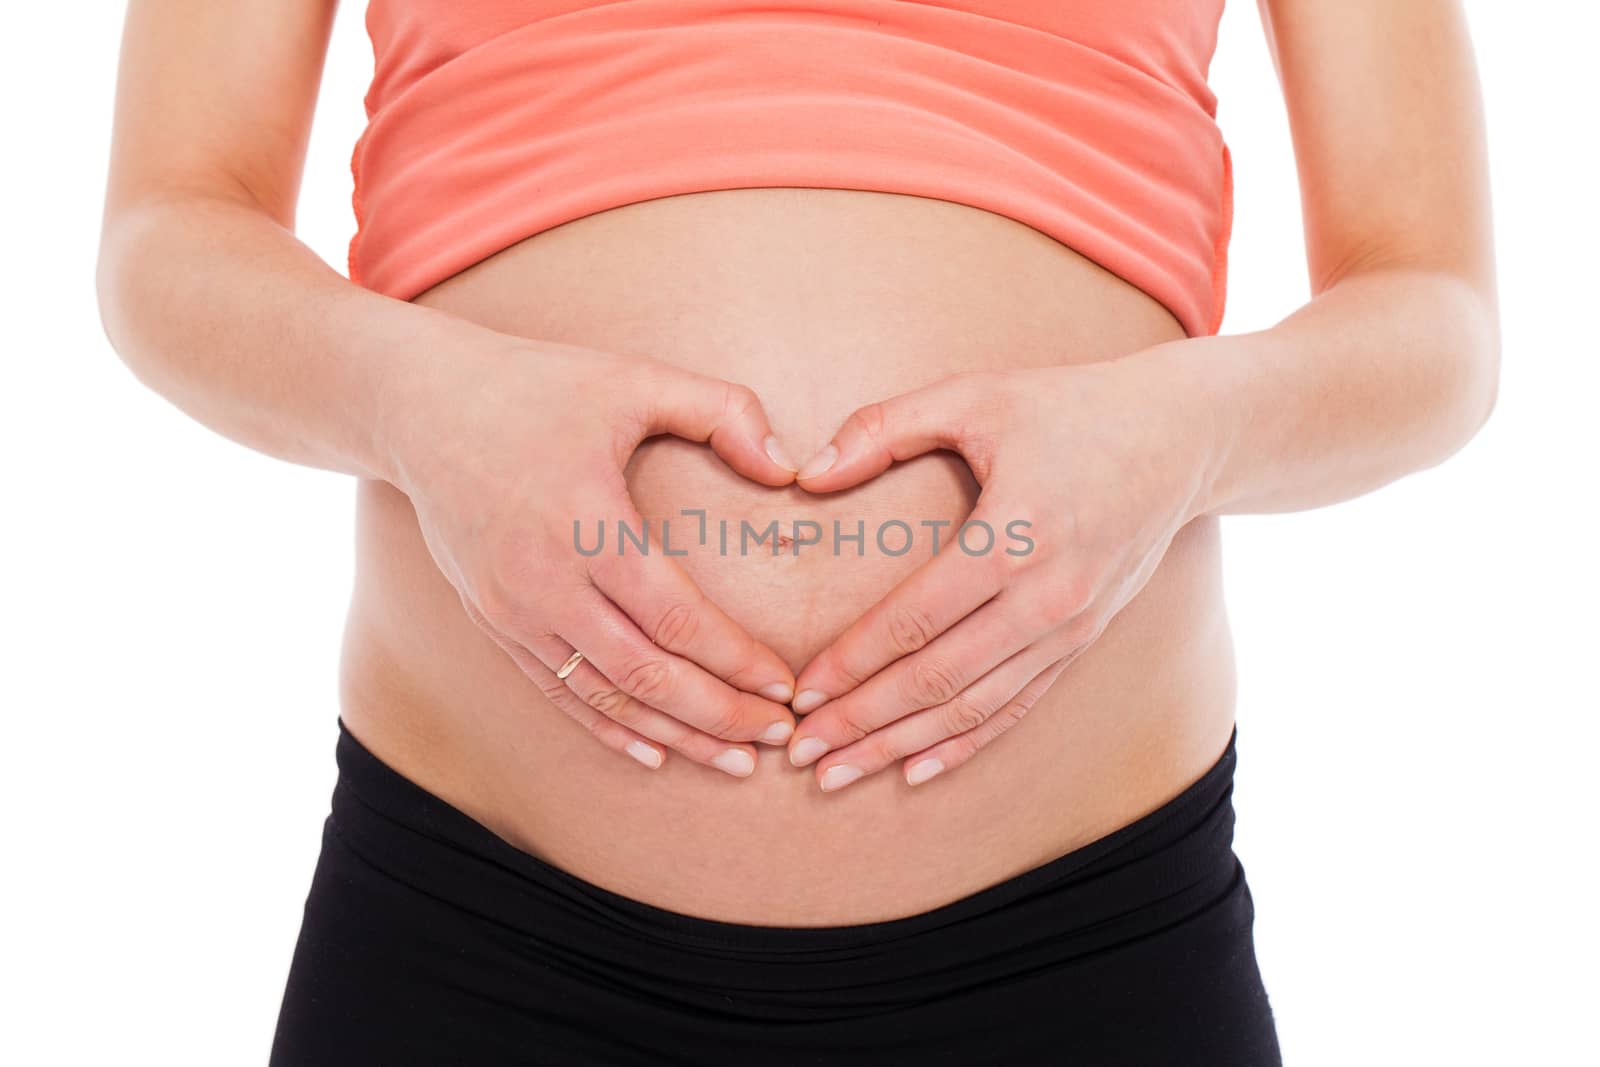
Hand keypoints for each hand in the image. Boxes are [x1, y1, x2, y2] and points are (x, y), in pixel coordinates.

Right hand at [381, 336, 804, 776]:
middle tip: (778, 739)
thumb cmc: (537, 386)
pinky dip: (607, 728)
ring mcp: (510, 609)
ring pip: (602, 696)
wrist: (418, 404)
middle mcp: (544, 580)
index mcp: (588, 523)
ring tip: (734, 761)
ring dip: (673, 735)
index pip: (677, 620)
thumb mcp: (635, 379)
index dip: (737, 663)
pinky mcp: (490, 621)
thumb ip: (723, 412)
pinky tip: (655, 752)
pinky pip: (556, 691)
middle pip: (645, 674)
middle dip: (719, 715)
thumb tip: (789, 470)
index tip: (785, 688)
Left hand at [782, 346, 1219, 789]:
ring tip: (837, 774)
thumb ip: (883, 427)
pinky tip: (914, 770)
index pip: (913, 620)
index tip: (798, 692)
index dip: (851, 663)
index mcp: (1011, 536)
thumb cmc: (1065, 407)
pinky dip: (964, 745)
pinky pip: (1016, 707)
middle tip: (799, 753)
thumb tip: (806, 473)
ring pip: (972, 708)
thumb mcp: (973, 395)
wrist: (1179, 436)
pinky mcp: (1084, 641)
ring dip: (901, 746)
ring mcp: (1070, 628)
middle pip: (936, 679)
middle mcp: (1046, 597)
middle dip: (861, 722)